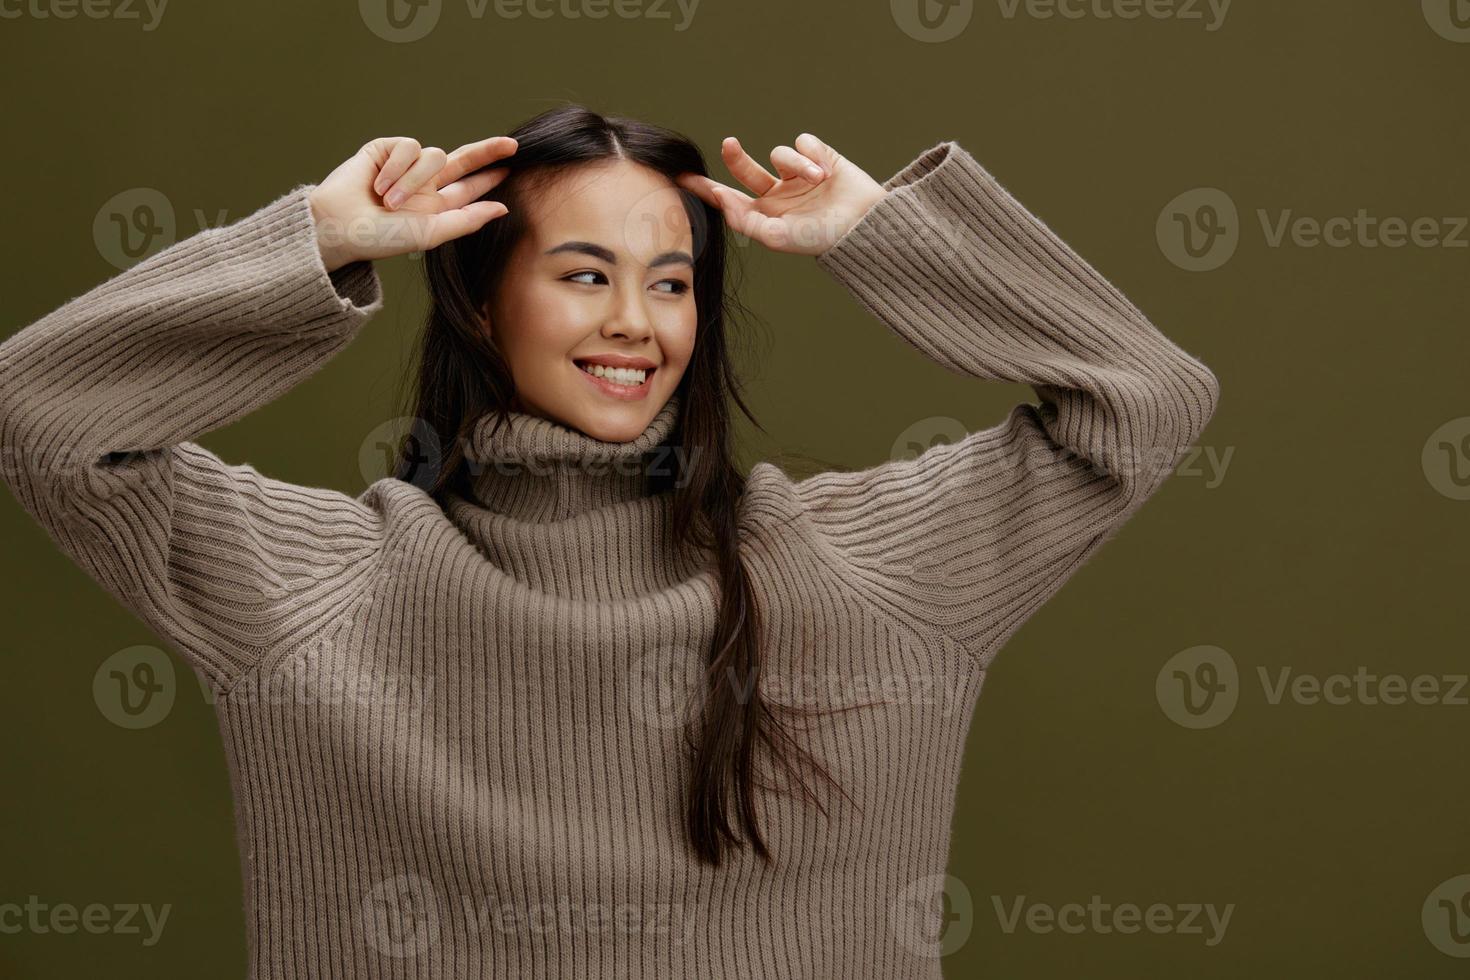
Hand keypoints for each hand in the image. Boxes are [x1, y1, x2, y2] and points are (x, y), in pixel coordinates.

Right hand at [308, 135, 517, 271]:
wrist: (340, 226)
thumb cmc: (382, 238)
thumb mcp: (431, 233)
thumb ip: (467, 220)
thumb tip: (502, 209)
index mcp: (436, 205)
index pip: (469, 186)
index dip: (490, 175)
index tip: (513, 164)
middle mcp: (424, 183)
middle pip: (462, 160)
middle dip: (485, 152)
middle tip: (511, 145)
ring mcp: (404, 165)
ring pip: (432, 156)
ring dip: (412, 180)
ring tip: (390, 202)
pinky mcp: (385, 149)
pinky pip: (407, 147)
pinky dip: (396, 168)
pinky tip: (378, 185)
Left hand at [675, 133, 886, 255]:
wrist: (866, 224)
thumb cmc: (822, 237)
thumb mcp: (779, 236)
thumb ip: (745, 220)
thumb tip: (720, 196)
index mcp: (766, 214)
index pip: (729, 198)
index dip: (706, 188)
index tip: (681, 177)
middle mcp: (779, 193)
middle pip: (745, 169)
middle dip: (735, 158)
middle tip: (728, 145)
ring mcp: (798, 174)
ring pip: (779, 153)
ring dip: (797, 164)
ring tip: (819, 180)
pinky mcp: (819, 156)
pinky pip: (802, 142)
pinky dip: (813, 154)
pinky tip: (828, 170)